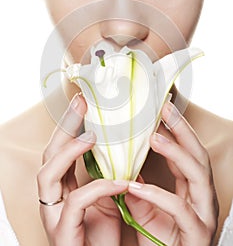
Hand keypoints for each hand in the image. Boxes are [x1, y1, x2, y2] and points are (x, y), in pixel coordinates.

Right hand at [37, 94, 127, 245]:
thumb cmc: (103, 238)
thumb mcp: (108, 201)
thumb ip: (109, 177)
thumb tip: (125, 151)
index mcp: (63, 189)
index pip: (59, 150)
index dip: (70, 125)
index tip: (84, 103)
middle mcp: (53, 199)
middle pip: (48, 154)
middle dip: (65, 126)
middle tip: (81, 103)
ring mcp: (53, 216)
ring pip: (47, 174)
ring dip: (70, 151)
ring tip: (92, 135)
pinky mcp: (62, 233)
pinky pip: (76, 203)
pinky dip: (100, 187)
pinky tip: (121, 181)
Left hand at [125, 101, 218, 245]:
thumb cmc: (161, 243)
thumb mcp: (146, 211)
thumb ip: (138, 188)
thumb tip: (123, 166)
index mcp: (192, 190)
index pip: (188, 152)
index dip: (176, 129)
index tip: (161, 109)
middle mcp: (202, 198)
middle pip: (199, 155)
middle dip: (183, 129)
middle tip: (165, 107)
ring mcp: (203, 215)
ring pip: (198, 175)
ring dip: (176, 153)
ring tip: (155, 137)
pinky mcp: (196, 234)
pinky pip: (180, 210)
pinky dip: (159, 195)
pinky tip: (136, 187)